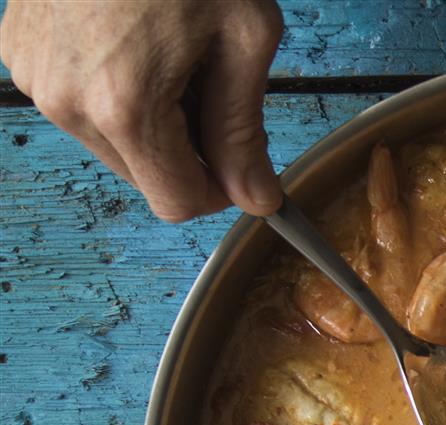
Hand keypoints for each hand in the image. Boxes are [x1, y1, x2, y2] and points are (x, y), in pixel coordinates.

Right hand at [0, 0, 283, 221]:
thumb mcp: (242, 39)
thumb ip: (243, 130)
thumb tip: (257, 197)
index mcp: (124, 105)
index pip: (179, 202)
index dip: (221, 187)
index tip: (242, 158)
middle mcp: (65, 100)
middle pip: (144, 176)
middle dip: (186, 150)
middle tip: (208, 84)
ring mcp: (34, 74)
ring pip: (111, 144)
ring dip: (150, 120)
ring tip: (169, 52)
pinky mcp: (17, 49)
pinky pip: (76, 101)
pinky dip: (111, 88)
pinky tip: (132, 39)